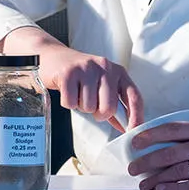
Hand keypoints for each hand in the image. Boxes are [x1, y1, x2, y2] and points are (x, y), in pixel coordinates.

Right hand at [3, 27, 143, 129]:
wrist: (52, 57)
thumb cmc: (80, 76)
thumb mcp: (100, 85)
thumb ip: (114, 104)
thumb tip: (126, 127)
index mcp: (118, 71)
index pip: (134, 96)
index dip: (136, 116)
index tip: (133, 132)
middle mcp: (105, 67)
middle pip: (109, 107)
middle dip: (98, 114)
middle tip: (90, 104)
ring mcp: (87, 68)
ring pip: (89, 107)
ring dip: (81, 106)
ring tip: (77, 93)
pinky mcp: (68, 73)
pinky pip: (71, 103)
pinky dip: (68, 103)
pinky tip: (67, 90)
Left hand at [127, 122, 188, 189]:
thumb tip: (169, 145)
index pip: (174, 129)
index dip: (151, 135)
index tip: (135, 141)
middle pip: (171, 152)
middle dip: (147, 160)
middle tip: (132, 167)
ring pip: (179, 170)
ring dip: (157, 178)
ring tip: (143, 184)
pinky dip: (175, 189)